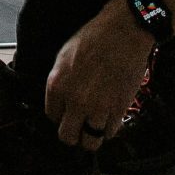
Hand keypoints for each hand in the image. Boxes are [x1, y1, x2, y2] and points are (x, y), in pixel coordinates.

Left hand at [44, 0, 155, 149]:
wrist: (123, 33)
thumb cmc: (94, 38)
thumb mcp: (64, 56)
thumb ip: (60, 82)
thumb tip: (60, 99)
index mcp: (57, 85)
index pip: (51, 116)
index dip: (60, 116)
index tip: (66, 113)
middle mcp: (75, 101)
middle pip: (67, 136)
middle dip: (72, 133)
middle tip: (78, 126)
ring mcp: (97, 108)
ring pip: (90, 141)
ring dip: (91, 134)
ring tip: (94, 125)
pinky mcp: (118, 110)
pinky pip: (110, 133)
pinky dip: (108, 129)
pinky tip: (108, 118)